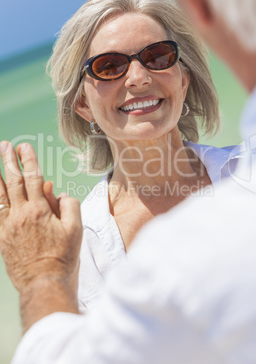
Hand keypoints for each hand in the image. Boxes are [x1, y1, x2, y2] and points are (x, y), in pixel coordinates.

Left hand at [0, 141, 81, 300]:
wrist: (44, 282)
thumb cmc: (62, 257)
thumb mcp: (75, 229)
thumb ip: (69, 206)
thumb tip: (59, 193)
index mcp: (40, 210)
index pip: (33, 178)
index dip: (28, 160)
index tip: (23, 146)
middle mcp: (21, 215)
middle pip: (13, 182)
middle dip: (8, 161)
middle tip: (4, 146)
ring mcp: (8, 226)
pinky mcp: (1, 238)